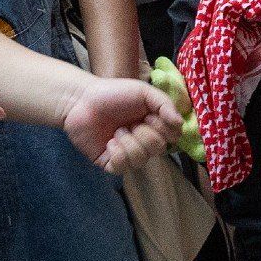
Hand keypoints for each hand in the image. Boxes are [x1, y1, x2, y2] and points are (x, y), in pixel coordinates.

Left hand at [58, 74, 182, 175]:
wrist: (81, 101)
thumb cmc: (113, 93)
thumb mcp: (144, 92)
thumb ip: (165, 104)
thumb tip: (180, 123)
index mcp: (155, 125)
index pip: (173, 137)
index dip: (165, 129)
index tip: (150, 116)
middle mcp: (143, 141)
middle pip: (159, 149)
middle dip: (144, 134)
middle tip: (130, 123)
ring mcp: (127, 153)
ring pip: (141, 161)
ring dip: (129, 143)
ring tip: (116, 131)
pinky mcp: (110, 163)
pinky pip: (122, 168)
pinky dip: (117, 154)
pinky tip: (109, 142)